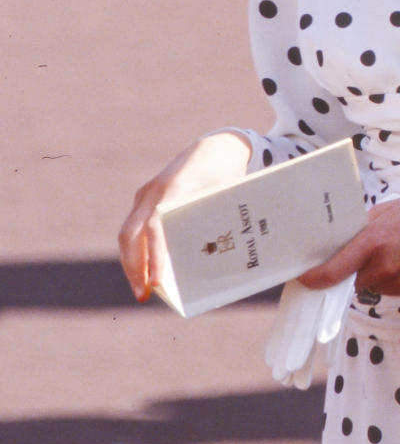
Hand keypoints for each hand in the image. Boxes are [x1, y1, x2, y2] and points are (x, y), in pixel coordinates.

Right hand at [118, 131, 252, 302]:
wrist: (217, 148)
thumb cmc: (226, 175)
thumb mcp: (228, 196)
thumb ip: (220, 224)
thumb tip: (214, 267)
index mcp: (175, 188)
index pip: (156, 227)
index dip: (155, 256)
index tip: (157, 281)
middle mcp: (154, 191)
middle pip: (132, 233)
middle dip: (134, 267)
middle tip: (144, 295)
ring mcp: (146, 194)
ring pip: (127, 233)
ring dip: (131, 263)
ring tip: (143, 290)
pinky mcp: (145, 199)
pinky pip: (133, 229)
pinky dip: (135, 252)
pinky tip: (144, 273)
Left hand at [300, 187, 399, 296]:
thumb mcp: (386, 212)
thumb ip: (362, 230)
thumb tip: (341, 244)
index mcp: (373, 242)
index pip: (332, 271)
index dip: (314, 279)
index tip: (304, 279)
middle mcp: (383, 266)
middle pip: (350, 280)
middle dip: (352, 271)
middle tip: (366, 254)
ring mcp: (398, 281)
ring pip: (371, 286)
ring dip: (373, 274)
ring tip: (394, 252)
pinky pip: (389, 289)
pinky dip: (390, 279)